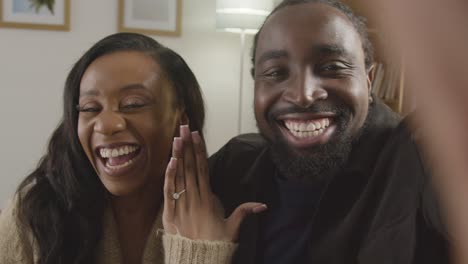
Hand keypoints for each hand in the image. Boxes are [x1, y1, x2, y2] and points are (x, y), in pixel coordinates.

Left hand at [162, 125, 266, 240]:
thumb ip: (245, 212)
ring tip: (176, 138)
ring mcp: (180, 205)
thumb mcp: (232, 228)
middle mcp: (194, 199)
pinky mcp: (169, 214)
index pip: (203, 169)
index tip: (196, 135)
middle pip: (190, 167)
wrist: (197, 261)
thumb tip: (263, 205)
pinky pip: (168, 192)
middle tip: (184, 128)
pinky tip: (169, 161)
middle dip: (187, 146)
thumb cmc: (215, 245)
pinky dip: (168, 176)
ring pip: (179, 176)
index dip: (199, 151)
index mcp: (208, 200)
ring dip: (177, 155)